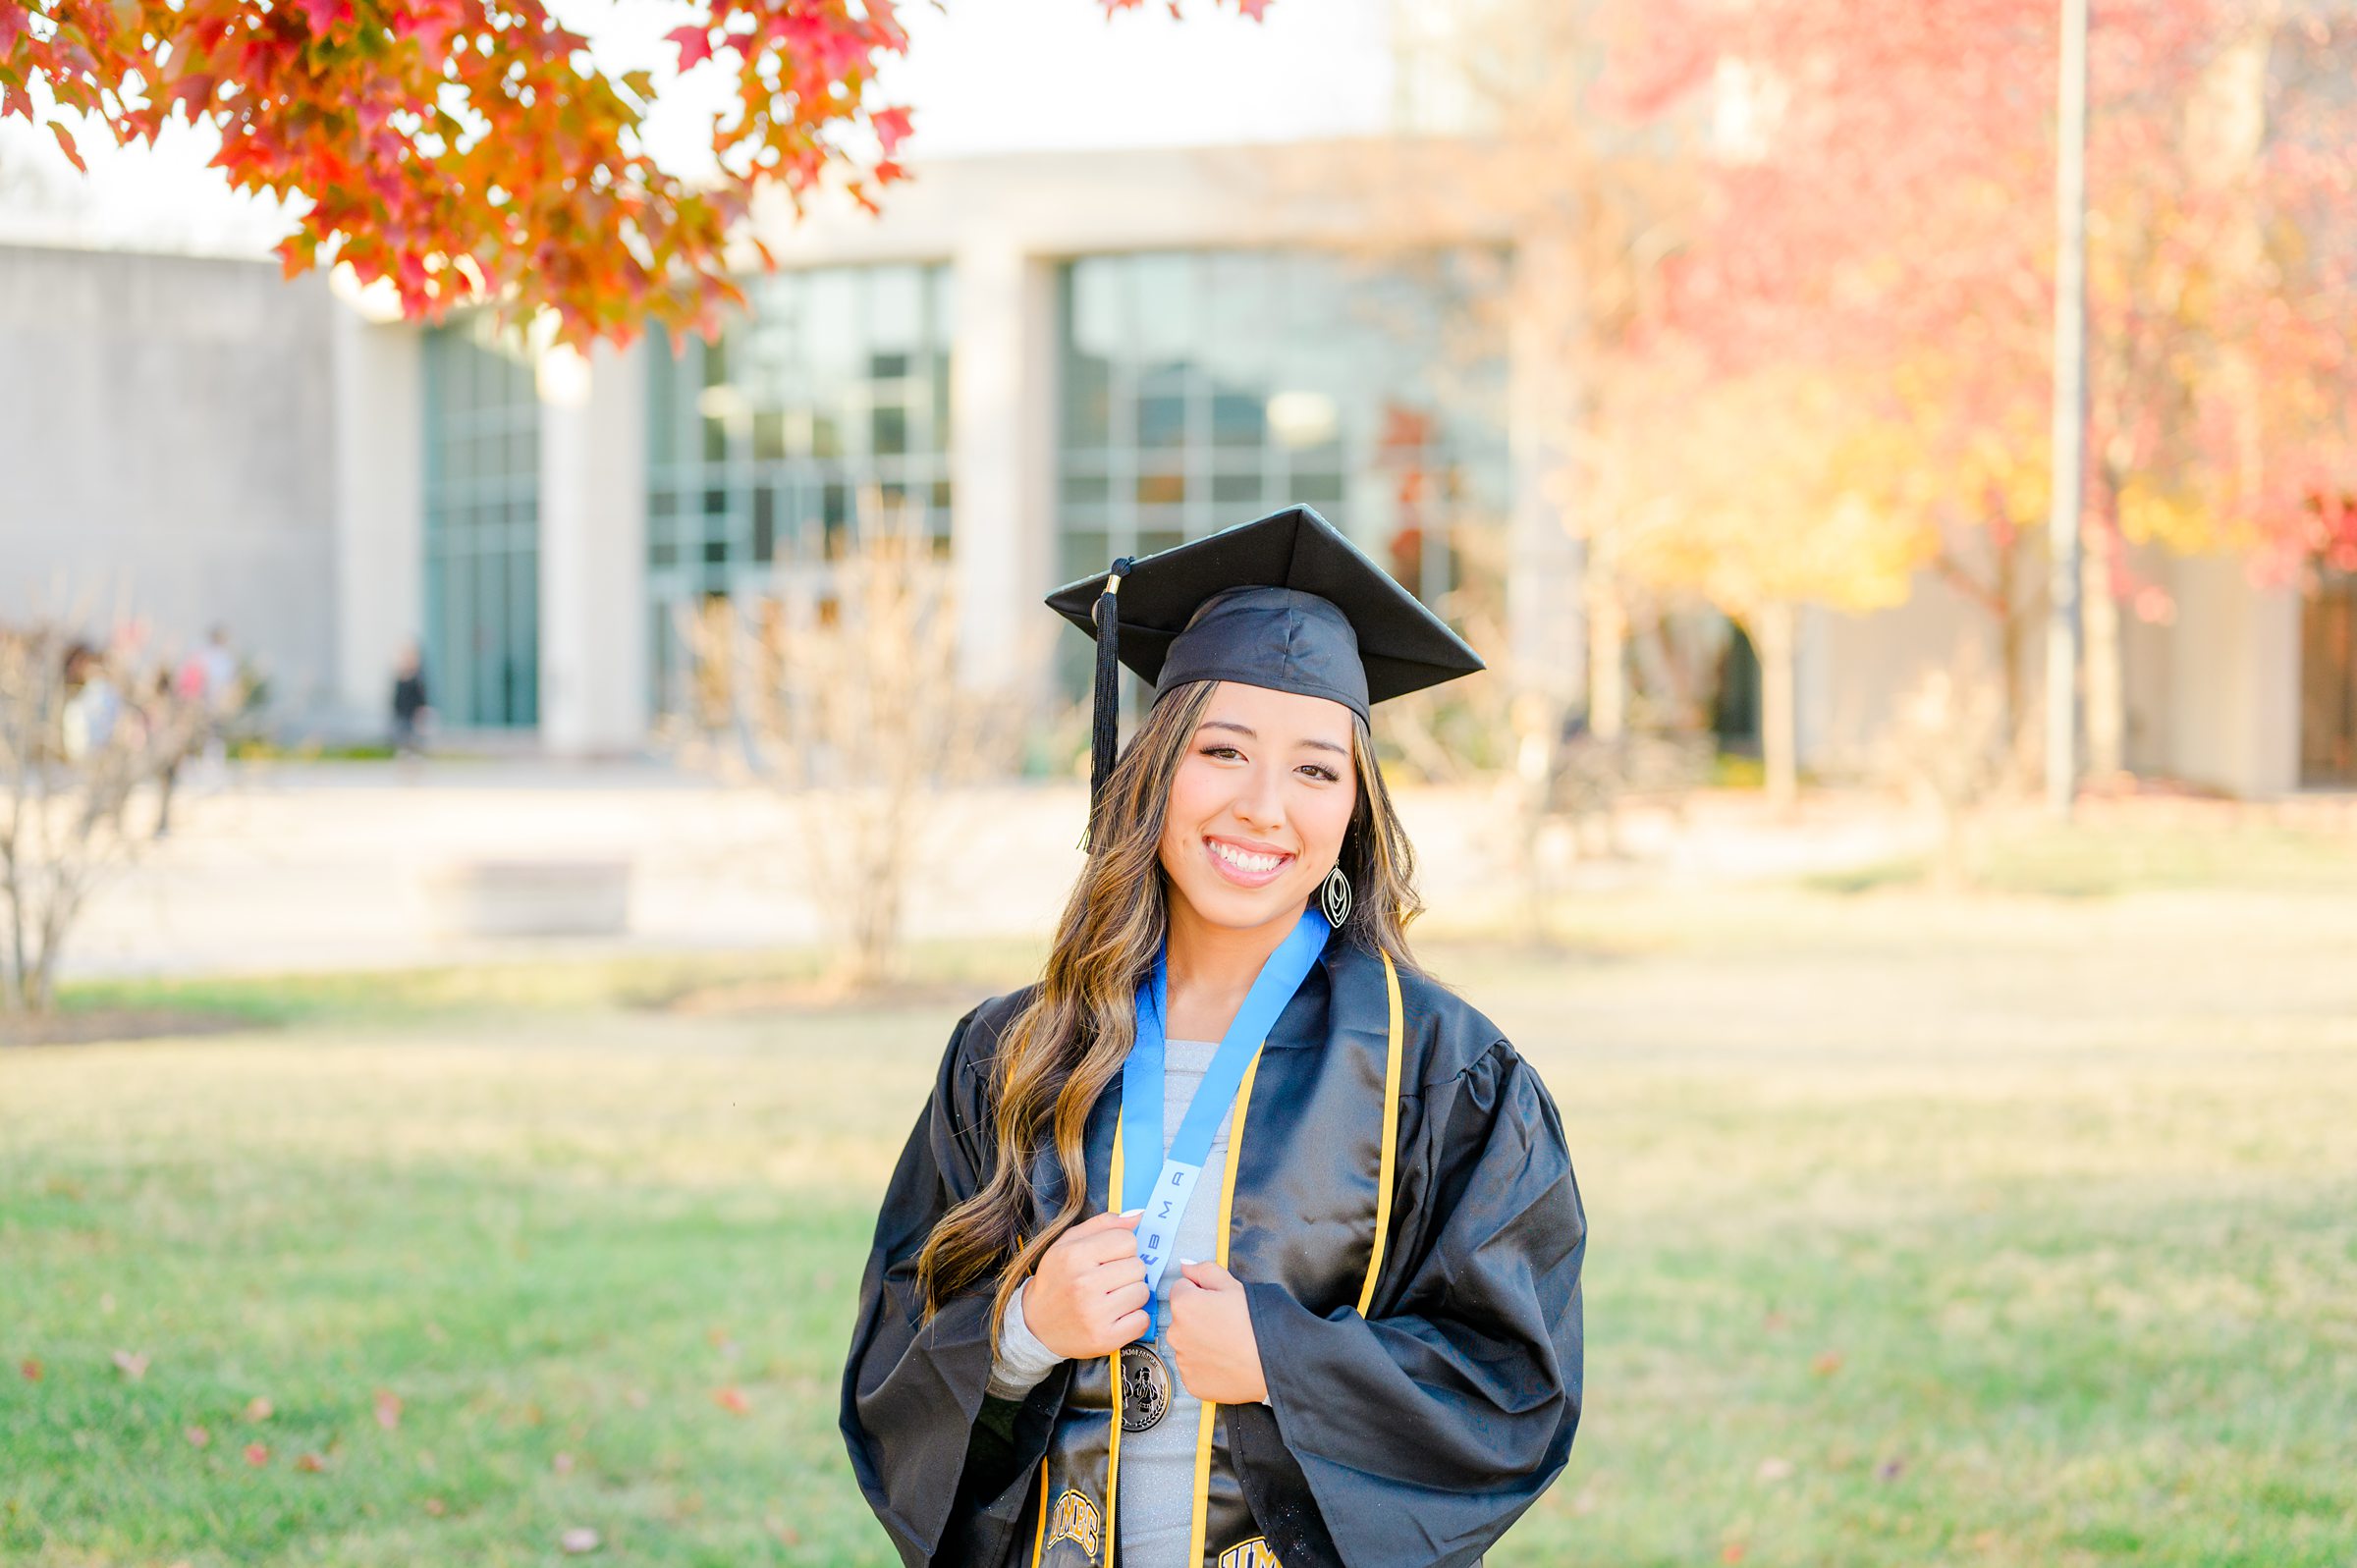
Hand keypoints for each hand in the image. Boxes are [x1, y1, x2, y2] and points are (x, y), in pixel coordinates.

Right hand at [1023, 1209, 1148, 1359]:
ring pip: (1142, 1292)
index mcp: (1074, 1256)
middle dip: (1127, 1271)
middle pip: (1138, 1266)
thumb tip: (1138, 1215)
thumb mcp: (1069, 1243)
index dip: (1122, 1248)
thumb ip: (1103, 1225)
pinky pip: (1142, 1320)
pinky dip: (1134, 1318)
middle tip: (1109, 1280)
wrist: (1036, 1325)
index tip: (1109, 1258)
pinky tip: (1116, 1316)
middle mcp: (1083, 1284)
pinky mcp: (1105, 1338)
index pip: (1127, 1240)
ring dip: (1131, 1294)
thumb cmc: (1057, 1279)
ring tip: (1111, 1298)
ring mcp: (1095, 1314)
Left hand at [1166, 1259, 1265, 1403]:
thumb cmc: (1255, 1323)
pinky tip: (1225, 1361)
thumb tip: (1186, 1266)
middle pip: (1182, 1318)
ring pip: (1187, 1344)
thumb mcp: (1233, 1285)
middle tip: (1226, 1324)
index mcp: (1183, 1305)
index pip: (1181, 1289)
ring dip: (1200, 1342)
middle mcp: (1175, 1333)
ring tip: (1228, 1345)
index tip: (1218, 1302)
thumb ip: (1205, 1271)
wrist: (1273, 1362)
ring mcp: (1182, 1360)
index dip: (1201, 1293)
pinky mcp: (1190, 1382)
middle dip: (1198, 1318)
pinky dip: (1205, 1365)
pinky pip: (1193, 1368)